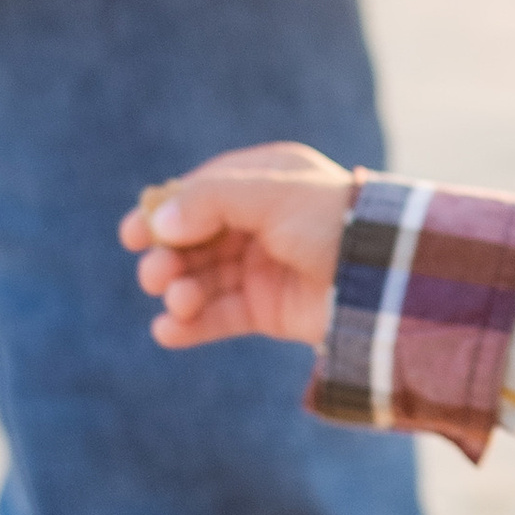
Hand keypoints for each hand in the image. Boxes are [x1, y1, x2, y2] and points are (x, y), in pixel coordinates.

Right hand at [119, 144, 356, 349]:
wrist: (382, 280)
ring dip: (179, 290)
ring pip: (202, 279)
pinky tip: (170, 331)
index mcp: (267, 182)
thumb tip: (158, 221)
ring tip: (178, 299)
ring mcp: (264, 268)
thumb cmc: (331, 222)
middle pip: (194, 240)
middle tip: (155, 274)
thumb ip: (209, 200)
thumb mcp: (270, 194)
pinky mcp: (268, 310)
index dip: (164, 214)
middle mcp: (262, 223)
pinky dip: (190, 325)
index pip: (201, 194)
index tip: (132, 234)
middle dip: (169, 257)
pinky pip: (218, 317)